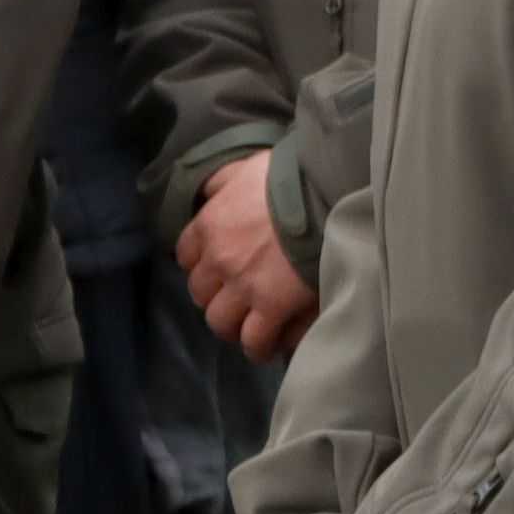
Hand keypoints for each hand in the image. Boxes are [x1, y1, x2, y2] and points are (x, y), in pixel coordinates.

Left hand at [176, 152, 318, 359]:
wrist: (327, 191)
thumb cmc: (293, 174)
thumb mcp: (247, 168)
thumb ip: (225, 182)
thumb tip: (215, 190)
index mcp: (209, 225)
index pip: (185, 255)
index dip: (202, 262)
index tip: (218, 266)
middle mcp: (219, 260)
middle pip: (201, 294)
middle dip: (216, 297)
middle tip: (237, 298)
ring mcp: (244, 286)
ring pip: (221, 322)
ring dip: (233, 326)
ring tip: (250, 328)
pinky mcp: (272, 306)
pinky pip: (255, 338)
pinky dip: (259, 345)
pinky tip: (269, 345)